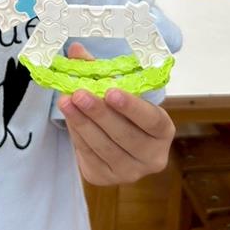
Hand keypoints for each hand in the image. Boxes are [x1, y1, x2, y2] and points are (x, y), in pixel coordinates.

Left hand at [58, 43, 174, 186]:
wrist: (113, 137)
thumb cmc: (121, 107)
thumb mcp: (118, 87)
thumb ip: (99, 69)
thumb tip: (76, 51)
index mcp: (163, 130)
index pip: (151, 120)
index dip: (132, 107)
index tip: (111, 91)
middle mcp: (152, 156)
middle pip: (125, 135)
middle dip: (99, 113)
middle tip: (79, 93)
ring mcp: (130, 172)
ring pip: (104, 147)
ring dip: (83, 123)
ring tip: (66, 102)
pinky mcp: (106, 178)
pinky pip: (89, 156)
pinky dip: (77, 134)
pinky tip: (69, 116)